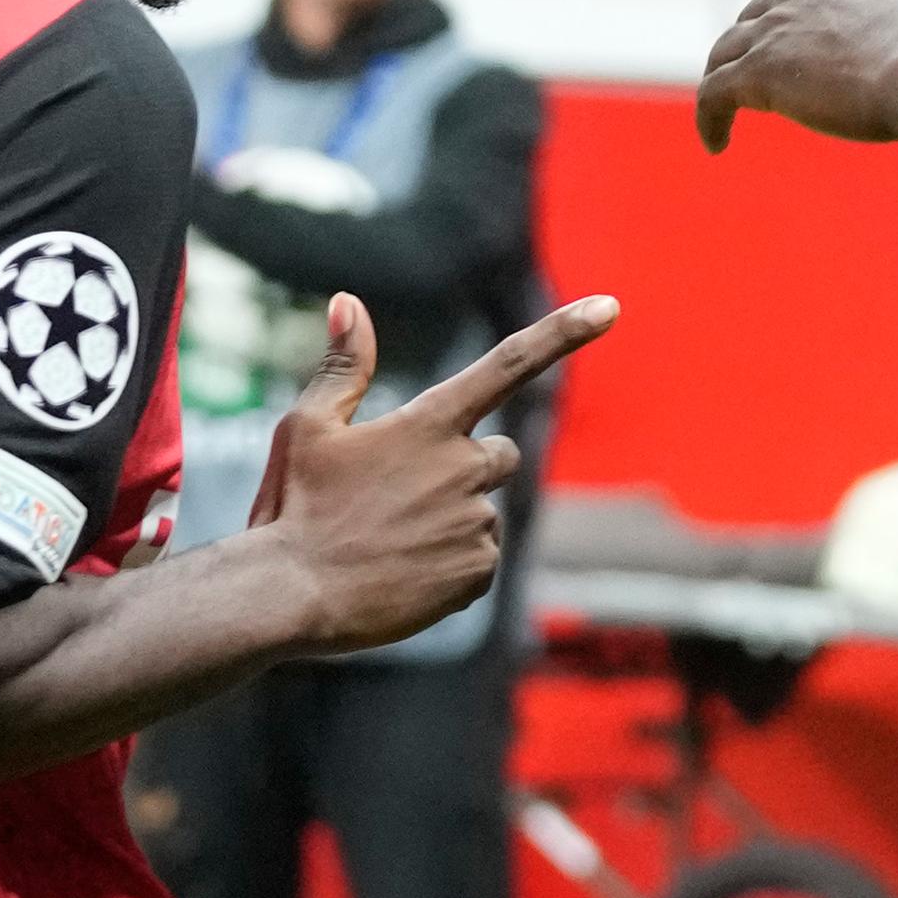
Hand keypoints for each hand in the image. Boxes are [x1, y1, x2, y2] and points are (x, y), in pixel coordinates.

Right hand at [245, 292, 619, 654]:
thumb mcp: (308, 426)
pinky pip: (480, 561)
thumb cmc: (293, 505)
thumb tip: (350, 301)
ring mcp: (474, 524)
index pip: (509, 364)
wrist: (287, 596)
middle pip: (499, 455)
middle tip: (402, 496)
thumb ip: (344, 366)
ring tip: (387, 541)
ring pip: (483, 513)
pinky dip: (450, 567)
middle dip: (467, 468)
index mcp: (430, 424)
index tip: (610, 307)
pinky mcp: (477, 574)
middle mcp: (464, 467)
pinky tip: (401, 574)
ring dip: (451, 522)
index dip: (563, 332)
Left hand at [697, 0, 897, 151]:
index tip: (784, 33)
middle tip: (754, 75)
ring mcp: (776, 26)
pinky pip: (715, 92)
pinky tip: (716, 144)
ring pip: (726, 51)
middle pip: (756, 13)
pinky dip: (710, 117)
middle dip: (752, 42)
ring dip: (723, 77)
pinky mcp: (759, 69)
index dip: (784, 9)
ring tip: (722, 110)